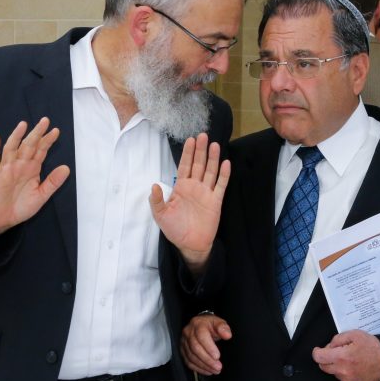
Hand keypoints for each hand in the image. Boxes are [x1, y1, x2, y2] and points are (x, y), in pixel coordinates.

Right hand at [0, 118, 69, 236]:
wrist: (3, 220)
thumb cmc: (21, 207)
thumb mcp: (41, 196)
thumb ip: (52, 182)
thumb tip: (67, 168)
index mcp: (32, 169)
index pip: (41, 151)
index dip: (48, 141)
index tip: (56, 131)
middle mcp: (20, 165)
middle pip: (28, 145)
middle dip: (36, 133)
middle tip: (45, 120)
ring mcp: (7, 169)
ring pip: (11, 149)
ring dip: (16, 136)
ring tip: (23, 125)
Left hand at [149, 133, 229, 272]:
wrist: (190, 244)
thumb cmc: (174, 229)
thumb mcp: (160, 215)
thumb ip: (156, 201)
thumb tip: (153, 185)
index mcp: (181, 187)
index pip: (185, 165)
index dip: (187, 153)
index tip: (190, 139)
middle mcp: (195, 186)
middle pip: (198, 164)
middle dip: (200, 150)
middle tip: (203, 135)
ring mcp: (206, 193)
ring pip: (210, 171)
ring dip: (212, 158)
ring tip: (214, 144)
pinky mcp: (216, 201)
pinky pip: (221, 185)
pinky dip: (224, 175)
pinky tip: (226, 163)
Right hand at [180, 314, 231, 375]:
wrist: (200, 325)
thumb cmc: (211, 326)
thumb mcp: (219, 323)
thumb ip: (223, 328)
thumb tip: (227, 335)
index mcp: (197, 324)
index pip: (201, 336)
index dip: (209, 348)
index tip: (217, 356)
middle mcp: (188, 332)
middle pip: (195, 348)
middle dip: (208, 359)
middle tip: (218, 367)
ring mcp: (184, 342)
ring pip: (191, 357)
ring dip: (204, 365)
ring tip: (215, 370)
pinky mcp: (183, 350)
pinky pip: (188, 362)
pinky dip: (198, 368)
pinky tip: (208, 371)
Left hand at [311, 330, 379, 380]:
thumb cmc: (373, 347)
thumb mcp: (354, 334)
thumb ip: (337, 339)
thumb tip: (329, 346)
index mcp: (342, 356)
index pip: (319, 357)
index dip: (317, 352)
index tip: (318, 350)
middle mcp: (343, 370)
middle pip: (323, 366)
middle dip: (326, 358)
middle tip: (337, 352)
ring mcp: (347, 380)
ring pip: (333, 372)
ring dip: (336, 366)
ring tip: (349, 359)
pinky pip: (341, 379)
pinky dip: (343, 373)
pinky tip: (353, 367)